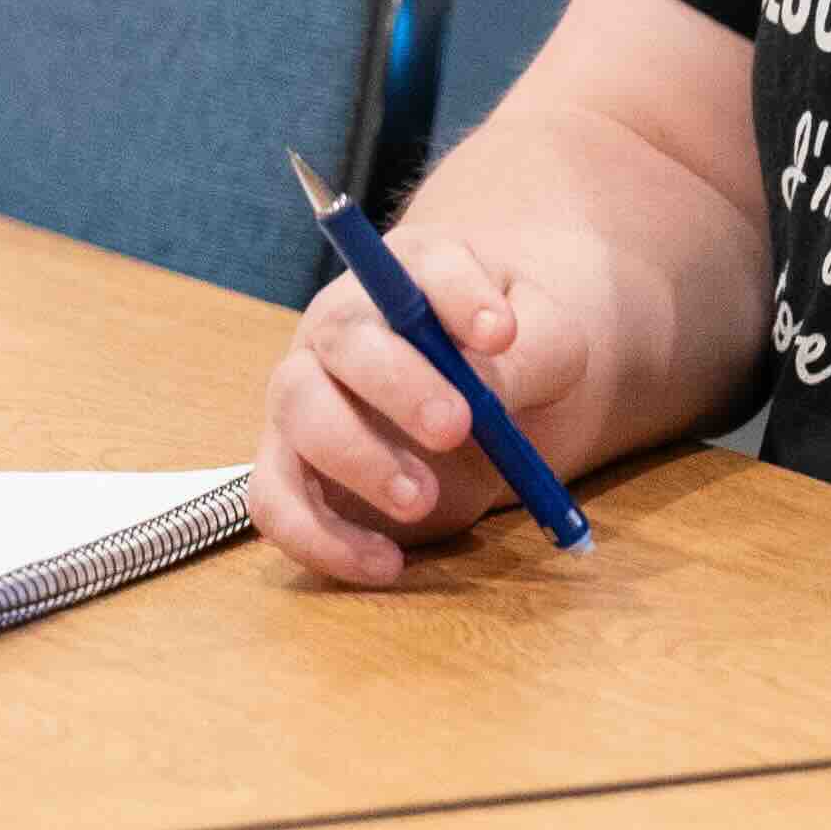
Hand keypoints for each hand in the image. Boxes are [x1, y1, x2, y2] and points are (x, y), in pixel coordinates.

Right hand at [248, 232, 604, 585]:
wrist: (491, 402)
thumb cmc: (517, 359)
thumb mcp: (552, 346)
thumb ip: (535, 352)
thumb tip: (490, 374)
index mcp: (413, 276)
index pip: (425, 265)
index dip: (460, 294)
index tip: (502, 333)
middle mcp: (344, 327)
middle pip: (347, 340)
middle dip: (399, 384)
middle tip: (457, 427)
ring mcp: (307, 394)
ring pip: (301, 414)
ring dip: (358, 459)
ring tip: (421, 500)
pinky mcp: (292, 467)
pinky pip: (278, 501)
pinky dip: (321, 538)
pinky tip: (385, 563)